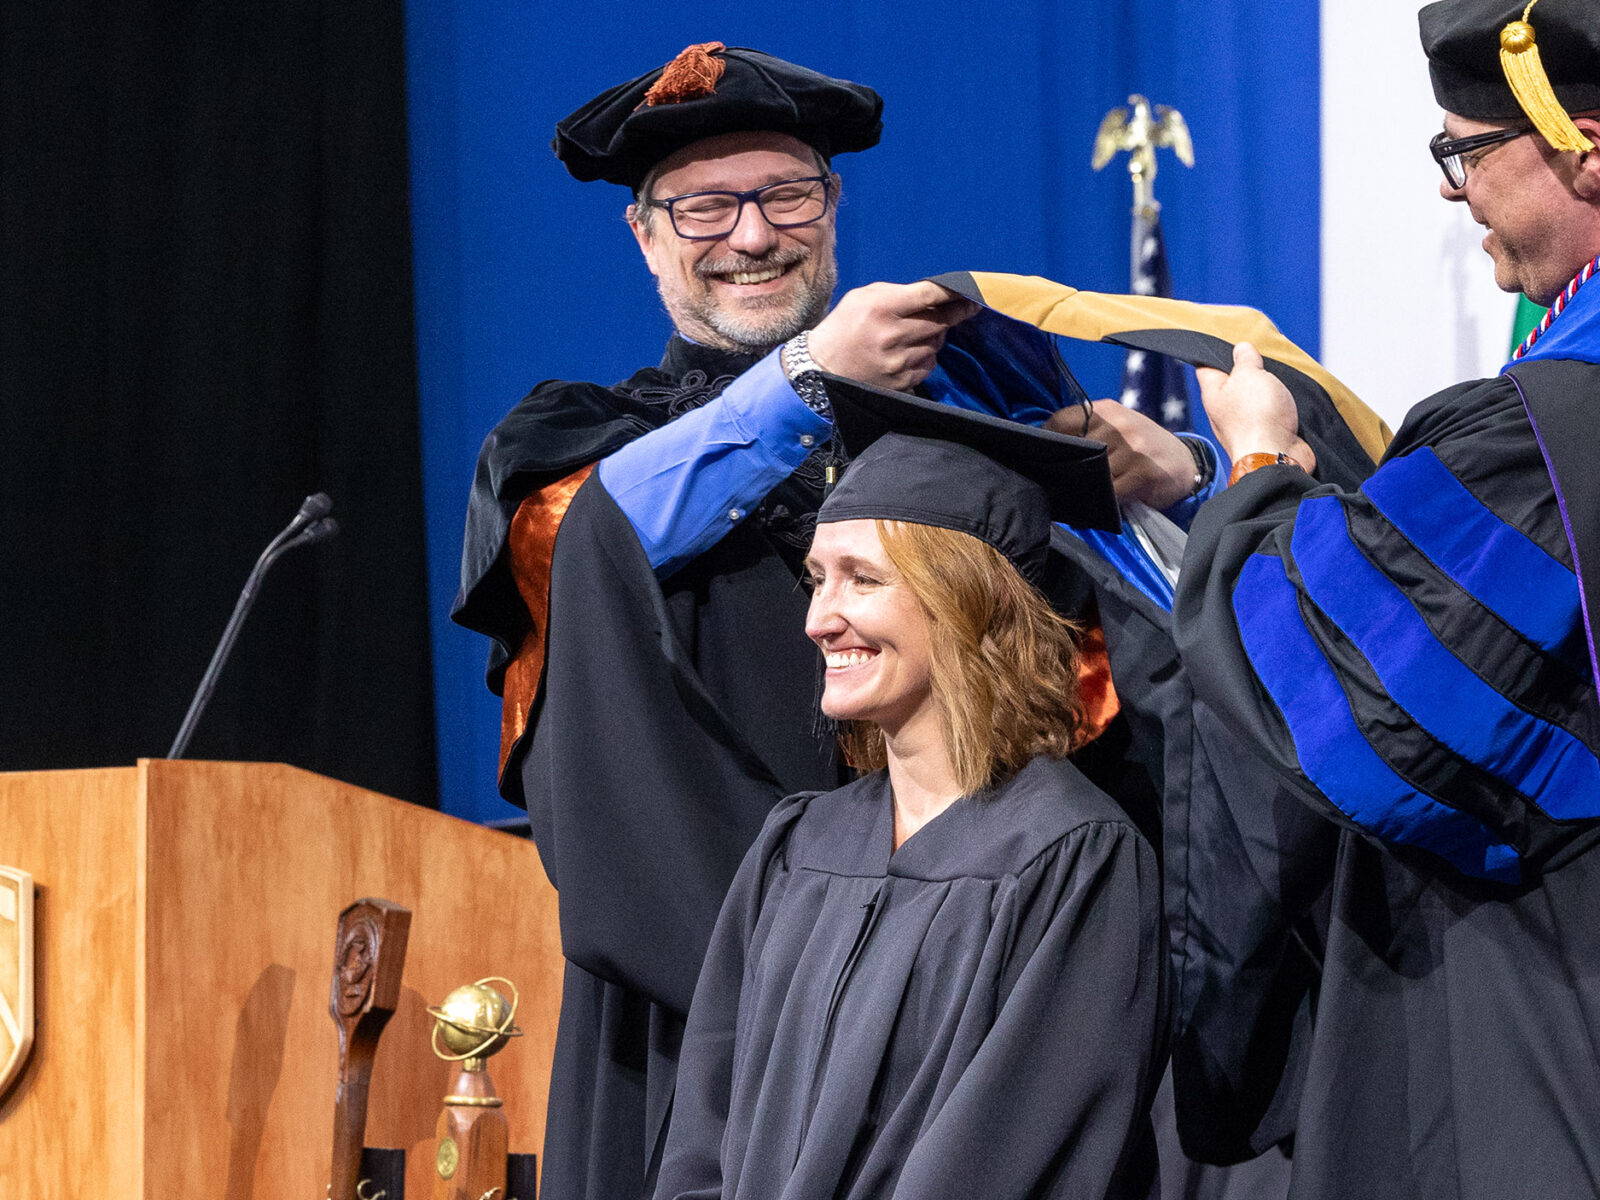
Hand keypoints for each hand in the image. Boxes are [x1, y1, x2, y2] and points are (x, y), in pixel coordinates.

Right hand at [807, 281, 980, 391]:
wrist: (822, 368)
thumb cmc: (844, 326)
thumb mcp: (863, 297)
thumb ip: (897, 293)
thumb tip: (933, 295)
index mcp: (882, 308)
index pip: (929, 296)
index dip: (954, 292)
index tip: (971, 292)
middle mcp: (892, 335)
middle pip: (940, 321)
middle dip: (955, 314)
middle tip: (965, 309)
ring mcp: (898, 361)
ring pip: (936, 343)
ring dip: (935, 336)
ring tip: (919, 333)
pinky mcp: (901, 381)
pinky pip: (929, 364)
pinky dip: (926, 355)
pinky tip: (911, 351)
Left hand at [1044, 399, 1198, 508]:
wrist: (1186, 462)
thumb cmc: (1141, 449)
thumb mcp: (1117, 431)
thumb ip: (1089, 434)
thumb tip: (1049, 452)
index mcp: (1107, 411)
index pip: (1063, 420)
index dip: (1046, 440)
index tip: (1038, 456)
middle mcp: (1119, 425)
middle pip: (1075, 448)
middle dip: (1064, 468)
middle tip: (1056, 483)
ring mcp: (1133, 447)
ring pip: (1093, 473)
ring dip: (1083, 489)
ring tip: (1079, 497)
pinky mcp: (1143, 471)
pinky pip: (1111, 492)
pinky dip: (1102, 503)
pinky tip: (1097, 508)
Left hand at [1195, 342, 1315, 472]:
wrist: (1276, 456)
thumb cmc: (1256, 417)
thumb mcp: (1248, 376)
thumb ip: (1245, 360)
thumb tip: (1241, 348)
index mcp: (1214, 393)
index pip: (1206, 367)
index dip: (1214, 353)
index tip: (1226, 340)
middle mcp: (1225, 409)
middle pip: (1233, 382)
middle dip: (1247, 368)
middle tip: (1261, 353)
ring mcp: (1245, 423)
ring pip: (1254, 397)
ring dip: (1266, 386)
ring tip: (1278, 372)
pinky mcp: (1266, 433)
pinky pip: (1270, 412)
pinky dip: (1279, 403)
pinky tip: (1288, 394)